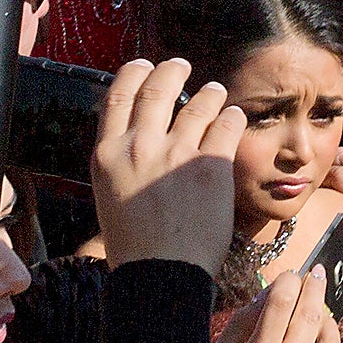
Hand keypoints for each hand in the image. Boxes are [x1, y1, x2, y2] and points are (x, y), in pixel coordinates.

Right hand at [92, 58, 243, 275]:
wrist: (161, 275)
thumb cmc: (135, 248)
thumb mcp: (110, 196)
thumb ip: (122, 163)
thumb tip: (137, 139)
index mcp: (108, 154)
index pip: (119, 94)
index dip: (134, 73)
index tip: (144, 67)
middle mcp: (140, 145)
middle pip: (158, 88)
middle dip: (172, 71)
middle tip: (181, 67)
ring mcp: (177, 153)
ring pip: (198, 103)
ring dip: (209, 94)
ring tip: (215, 93)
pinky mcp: (211, 165)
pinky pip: (227, 125)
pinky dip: (232, 117)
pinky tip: (234, 118)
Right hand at [211, 269, 338, 342]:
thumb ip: (242, 325)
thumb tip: (268, 293)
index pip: (282, 303)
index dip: (289, 281)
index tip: (290, 274)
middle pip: (312, 315)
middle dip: (314, 288)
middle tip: (314, 274)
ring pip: (331, 342)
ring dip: (327, 319)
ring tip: (320, 311)